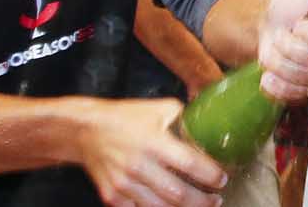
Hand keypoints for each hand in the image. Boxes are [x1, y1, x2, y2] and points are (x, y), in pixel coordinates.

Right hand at [76, 97, 225, 206]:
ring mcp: (124, 184)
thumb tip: (210, 124)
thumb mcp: (158, 109)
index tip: (223, 179)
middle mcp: (139, 165)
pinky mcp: (112, 196)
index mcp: (153, 142)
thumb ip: (184, 119)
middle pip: (178, 194)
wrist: (85, 131)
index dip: (210, 175)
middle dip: (203, 201)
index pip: (190, 164)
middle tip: (216, 199)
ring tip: (201, 206)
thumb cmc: (125, 117)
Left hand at [257, 0, 307, 102]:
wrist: (272, 23)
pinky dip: (278, 87)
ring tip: (273, 49)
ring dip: (280, 63)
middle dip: (291, 47)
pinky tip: (268, 77)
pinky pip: (297, 96)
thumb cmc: (293, 4)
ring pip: (304, 79)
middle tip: (280, 34)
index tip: (299, 25)